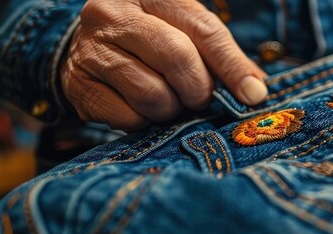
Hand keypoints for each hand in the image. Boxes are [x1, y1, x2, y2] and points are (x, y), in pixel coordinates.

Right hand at [60, 0, 267, 130]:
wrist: (92, 47)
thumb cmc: (153, 38)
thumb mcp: (189, 33)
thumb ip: (223, 58)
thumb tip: (255, 93)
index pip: (203, 30)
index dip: (232, 66)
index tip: (252, 94)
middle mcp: (112, 13)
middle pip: (177, 58)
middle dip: (198, 89)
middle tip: (198, 97)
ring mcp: (90, 48)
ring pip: (152, 94)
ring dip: (171, 108)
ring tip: (168, 99)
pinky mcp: (77, 84)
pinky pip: (128, 117)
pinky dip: (144, 120)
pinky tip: (141, 106)